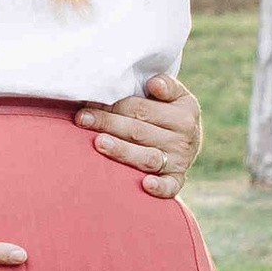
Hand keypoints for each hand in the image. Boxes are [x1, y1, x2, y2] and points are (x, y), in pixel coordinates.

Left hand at [74, 72, 201, 200]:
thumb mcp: (175, 96)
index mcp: (184, 113)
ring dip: (122, 150)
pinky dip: (159, 187)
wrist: (188, 142)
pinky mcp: (177, 180)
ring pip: (147, 157)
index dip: (115, 104)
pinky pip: (170, 187)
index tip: (89, 101)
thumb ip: (166, 86)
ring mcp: (180, 161)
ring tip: (99, 142)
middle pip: (139, 131)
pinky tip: (145, 184)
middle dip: (108, 123)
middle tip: (82, 118)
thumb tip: (153, 83)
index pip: (142, 108)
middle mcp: (184, 138)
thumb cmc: (168, 114)